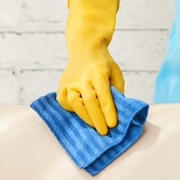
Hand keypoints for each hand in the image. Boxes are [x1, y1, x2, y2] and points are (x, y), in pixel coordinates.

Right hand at [57, 0, 124, 134]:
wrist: (83, 48)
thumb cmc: (102, 62)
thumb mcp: (115, 71)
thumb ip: (117, 88)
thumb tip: (118, 108)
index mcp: (98, 72)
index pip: (104, 95)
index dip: (108, 111)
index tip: (113, 125)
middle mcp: (82, 77)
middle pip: (89, 101)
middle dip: (97, 119)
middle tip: (104, 132)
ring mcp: (70, 81)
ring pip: (74, 103)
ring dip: (84, 117)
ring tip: (93, 126)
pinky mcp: (61, 85)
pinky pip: (64, 102)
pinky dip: (72, 111)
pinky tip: (80, 114)